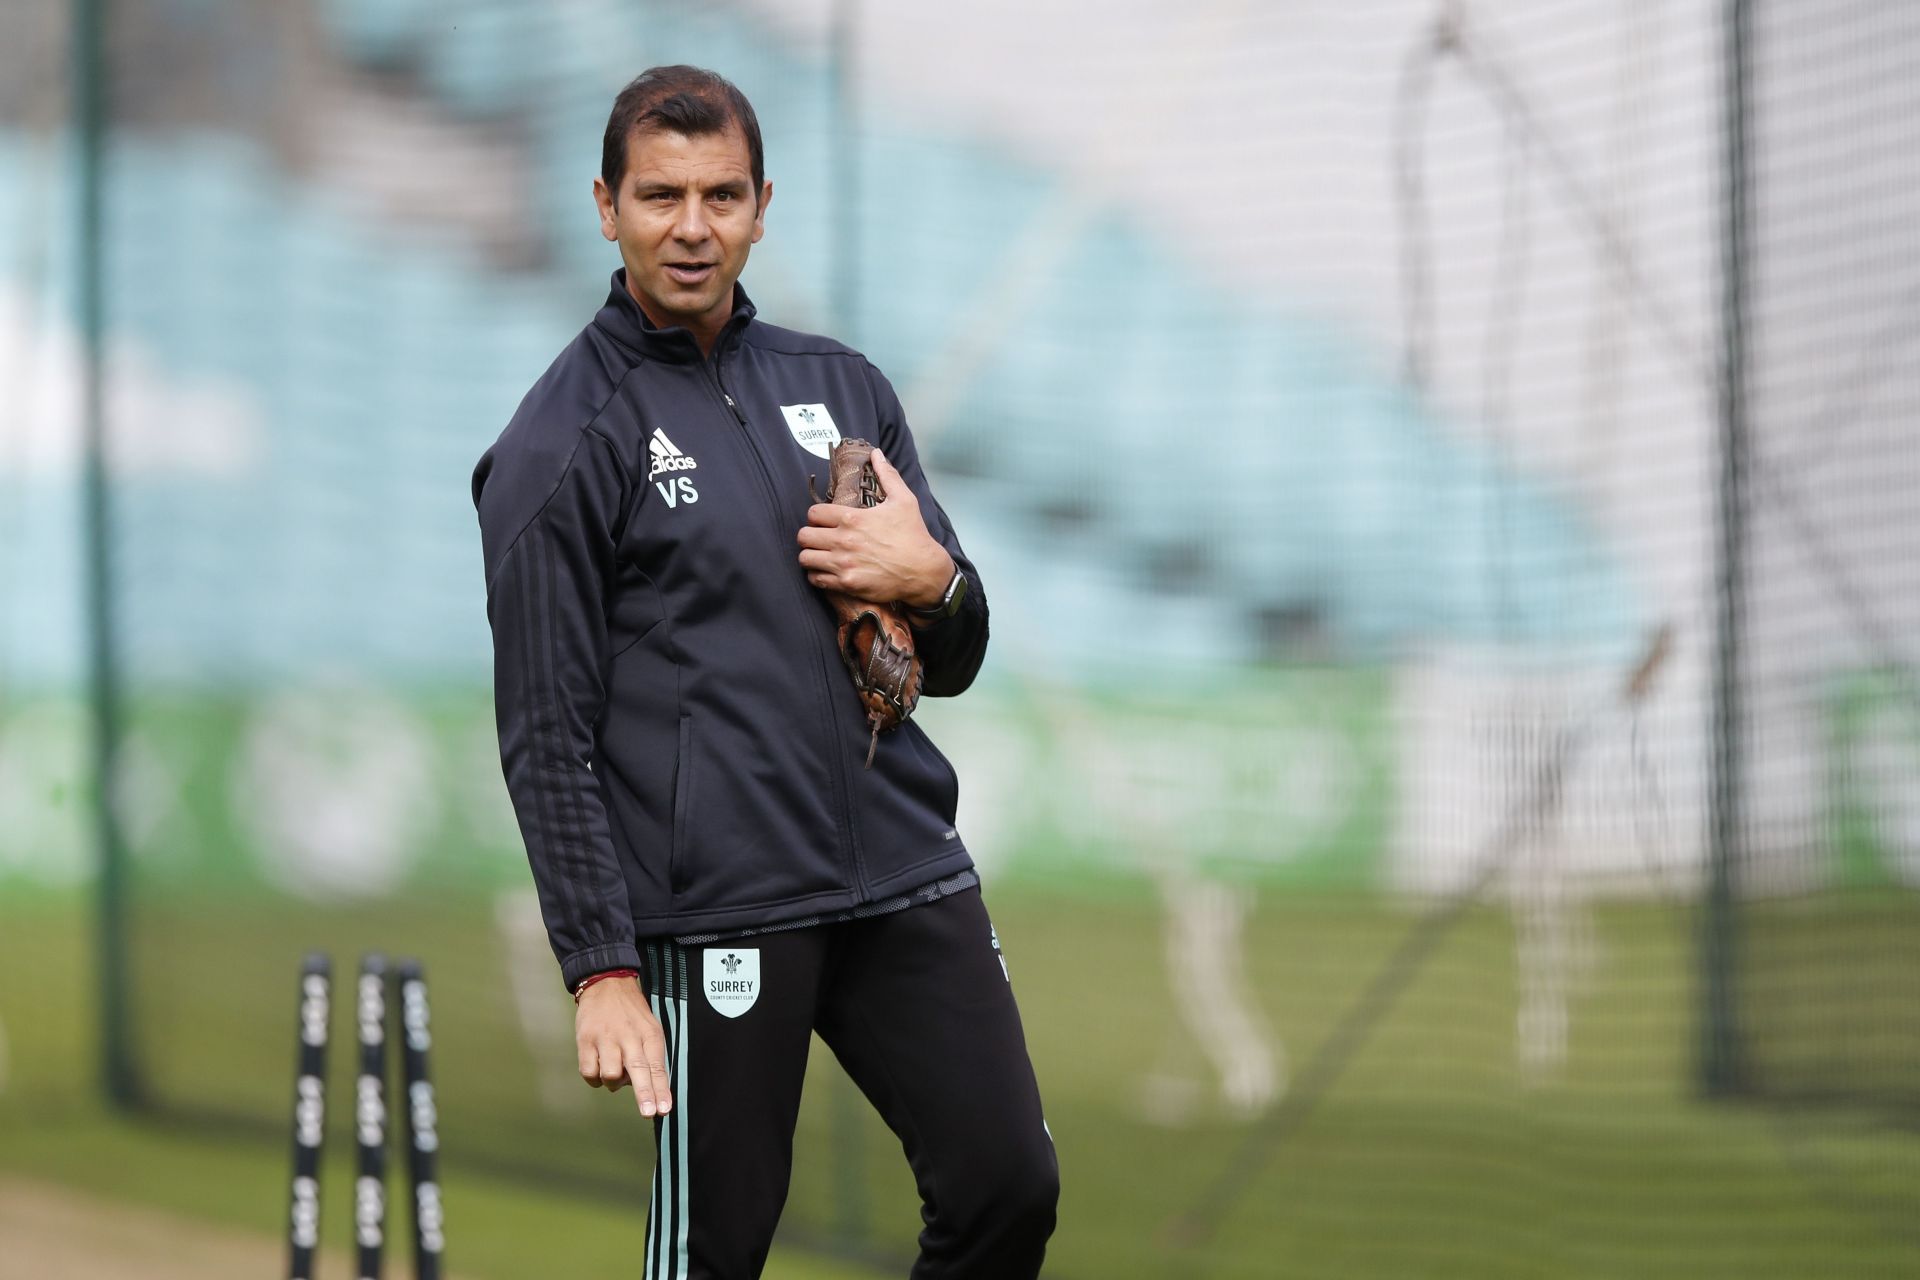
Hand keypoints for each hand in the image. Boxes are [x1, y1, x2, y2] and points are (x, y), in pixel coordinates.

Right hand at [574, 975, 671, 1117]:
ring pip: (610, 1075)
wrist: (606, 984)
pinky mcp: (585, 1040)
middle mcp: (630, 1037)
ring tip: (614, 1068)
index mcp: (650, 1035)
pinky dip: (594, 1077)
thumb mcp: (650, 1029)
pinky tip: (598, 1067)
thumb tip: (646, 1090)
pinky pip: (589, 1072)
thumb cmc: (631, 1014)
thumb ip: (650, 1058)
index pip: (658, 1067)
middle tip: (648, 1112)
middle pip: (639, 1070)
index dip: (660, 1090)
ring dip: (612, 1082)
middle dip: (644, 1094)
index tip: (664, 1109)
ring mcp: (606, 1039)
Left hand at [797, 448, 952, 605]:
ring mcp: (843, 563)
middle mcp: (843, 540)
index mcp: (852, 518)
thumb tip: (876, 454)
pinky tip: (827, 571)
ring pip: (805, 558)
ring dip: (810, 555)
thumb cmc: (914, 535)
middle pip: (803, 536)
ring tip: (820, 555)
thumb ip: (887, 475)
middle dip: (809, 536)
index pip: (813, 514)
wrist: (923, 571)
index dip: (816, 517)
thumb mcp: (904, 500)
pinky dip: (817, 575)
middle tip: (818, 538)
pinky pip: (816, 579)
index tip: (823, 521)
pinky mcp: (846, 583)